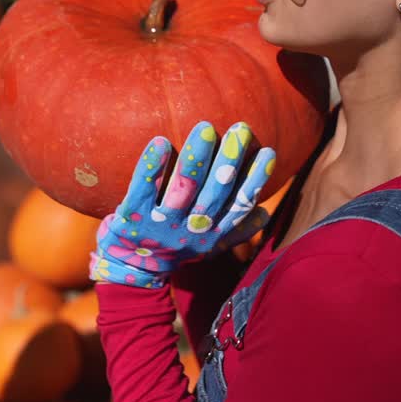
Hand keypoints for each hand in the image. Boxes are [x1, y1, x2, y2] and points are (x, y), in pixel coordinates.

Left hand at [89, 120, 275, 286]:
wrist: (131, 272)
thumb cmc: (174, 250)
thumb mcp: (208, 246)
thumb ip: (236, 230)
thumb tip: (266, 212)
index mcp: (212, 234)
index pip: (239, 205)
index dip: (255, 181)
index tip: (269, 152)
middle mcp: (190, 229)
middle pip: (215, 193)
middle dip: (229, 161)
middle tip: (241, 129)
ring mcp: (161, 224)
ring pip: (183, 188)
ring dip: (196, 159)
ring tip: (206, 129)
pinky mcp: (133, 216)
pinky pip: (143, 188)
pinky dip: (152, 166)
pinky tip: (160, 142)